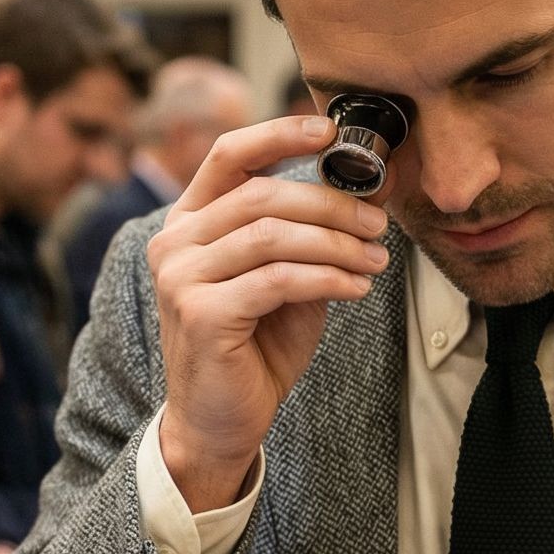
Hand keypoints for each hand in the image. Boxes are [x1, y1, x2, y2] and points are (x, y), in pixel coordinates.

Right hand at [147, 113, 391, 511]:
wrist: (221, 422)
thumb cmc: (255, 349)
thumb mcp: (286, 280)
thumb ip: (309, 235)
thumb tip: (370, 189)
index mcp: (189, 222)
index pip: (229, 155)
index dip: (279, 134)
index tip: (331, 131)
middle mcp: (175, 242)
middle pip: (262, 196)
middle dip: (331, 205)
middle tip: (378, 226)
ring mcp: (181, 278)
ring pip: (272, 236)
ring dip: (336, 244)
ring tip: (375, 261)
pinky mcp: (201, 314)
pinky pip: (278, 280)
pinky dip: (327, 279)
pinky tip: (357, 289)